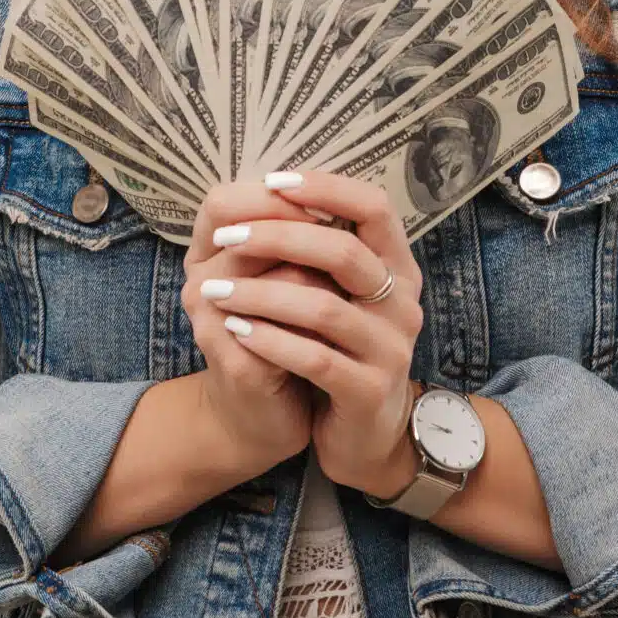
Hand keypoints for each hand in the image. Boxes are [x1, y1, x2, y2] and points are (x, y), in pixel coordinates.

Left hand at [197, 171, 424, 498]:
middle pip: (343, 252)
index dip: (326, 188)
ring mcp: (391, 350)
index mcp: (397, 268)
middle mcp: (403, 304)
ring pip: (323, 308)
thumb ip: (319, 250)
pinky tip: (236, 331)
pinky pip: (316, 359)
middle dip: (276, 238)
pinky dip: (271, 340)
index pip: (375, 207)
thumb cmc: (340, 350)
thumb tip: (269, 191)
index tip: (273, 181)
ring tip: (214, 290)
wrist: (363, 437)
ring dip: (260, 294)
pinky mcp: (369, 392)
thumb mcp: (339, 294)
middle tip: (224, 239)